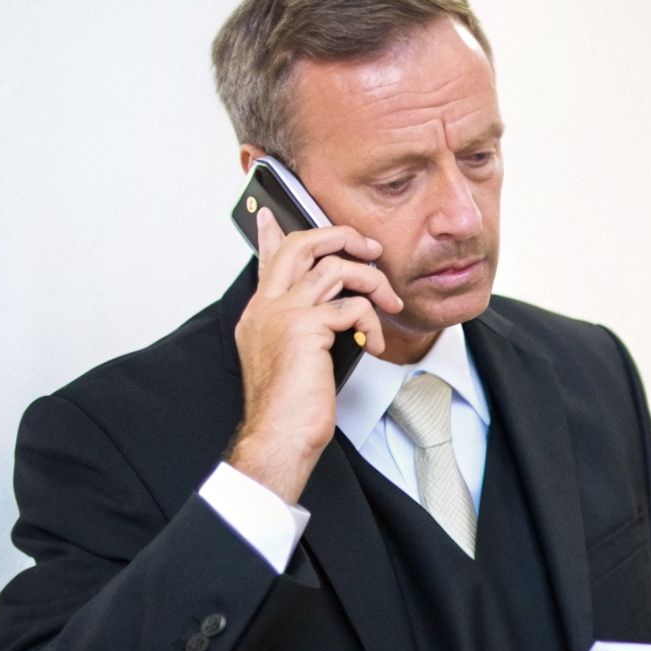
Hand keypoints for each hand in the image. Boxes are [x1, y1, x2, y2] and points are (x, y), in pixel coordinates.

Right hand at [228, 208, 401, 502]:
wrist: (279, 435)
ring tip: (389, 303)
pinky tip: (373, 345)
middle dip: (341, 236)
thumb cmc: (290, 406)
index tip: (273, 215)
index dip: (274, 233)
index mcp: (260, 312)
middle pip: (302, 245)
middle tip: (371, 248)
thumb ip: (303, 329)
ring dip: (372, 282)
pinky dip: (372, 323)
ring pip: (335, 269)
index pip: (268, 259)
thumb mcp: (292, 358)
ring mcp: (283, 314)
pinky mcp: (306, 328)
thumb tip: (329, 316)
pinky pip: (353, 307)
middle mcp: (267, 306)